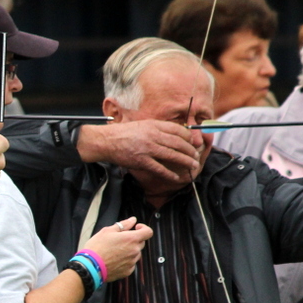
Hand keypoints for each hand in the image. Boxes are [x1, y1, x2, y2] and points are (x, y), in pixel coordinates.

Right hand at [79, 121, 199, 183]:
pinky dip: (170, 174)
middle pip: (179, 143)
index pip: (178, 130)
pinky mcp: (142, 161)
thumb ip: (157, 129)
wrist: (106, 141)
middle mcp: (153, 136)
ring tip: (193, 165)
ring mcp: (148, 149)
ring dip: (185, 161)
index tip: (193, 143)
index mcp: (154, 125)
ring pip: (173, 155)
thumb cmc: (123, 133)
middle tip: (196, 156)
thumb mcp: (143, 125)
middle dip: (190, 150)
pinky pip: (160, 169)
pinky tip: (177, 177)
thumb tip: (173, 134)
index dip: (189, 137)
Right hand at [81, 217, 153, 281]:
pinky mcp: (128, 271)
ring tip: (114, 251)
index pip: (148, 232)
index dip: (144, 228)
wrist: (90, 266)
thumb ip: (123, 225)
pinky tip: (114, 260)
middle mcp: (135, 251)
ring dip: (129, 250)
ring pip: (135, 253)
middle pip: (141, 243)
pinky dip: (125, 261)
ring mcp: (132, 262)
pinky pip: (130, 264)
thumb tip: (133, 220)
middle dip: (133, 239)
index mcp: (131, 239)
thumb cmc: (97, 247)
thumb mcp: (108, 231)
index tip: (136, 228)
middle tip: (119, 240)